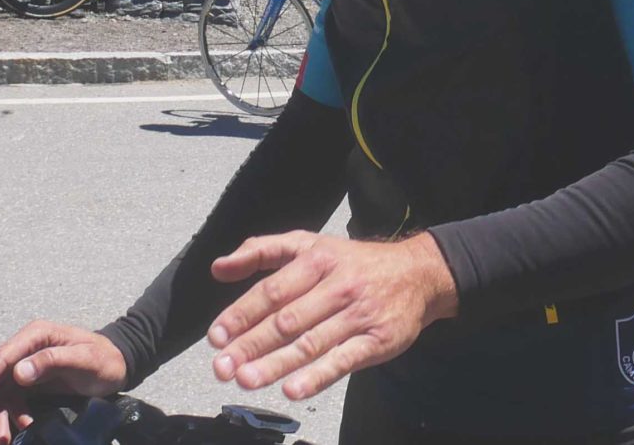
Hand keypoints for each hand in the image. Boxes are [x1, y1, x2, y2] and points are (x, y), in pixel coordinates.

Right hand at [0, 321, 125, 443]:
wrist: (118, 366)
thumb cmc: (103, 359)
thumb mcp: (83, 359)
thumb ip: (51, 361)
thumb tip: (18, 372)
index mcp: (35, 336)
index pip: (0, 359)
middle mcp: (25, 349)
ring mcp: (26, 366)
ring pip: (0, 393)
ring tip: (4, 439)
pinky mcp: (30, 383)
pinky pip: (12, 401)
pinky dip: (11, 417)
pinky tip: (20, 428)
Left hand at [205, 230, 458, 400]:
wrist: (418, 274)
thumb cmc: (352, 262)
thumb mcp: (310, 244)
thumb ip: (262, 250)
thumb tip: (218, 267)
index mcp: (317, 259)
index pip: (272, 290)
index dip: (242, 314)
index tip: (216, 337)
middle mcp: (337, 286)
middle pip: (287, 319)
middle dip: (251, 344)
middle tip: (222, 368)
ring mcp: (358, 315)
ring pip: (311, 343)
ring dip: (276, 363)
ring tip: (246, 380)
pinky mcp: (377, 340)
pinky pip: (343, 360)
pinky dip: (317, 376)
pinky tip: (292, 390)